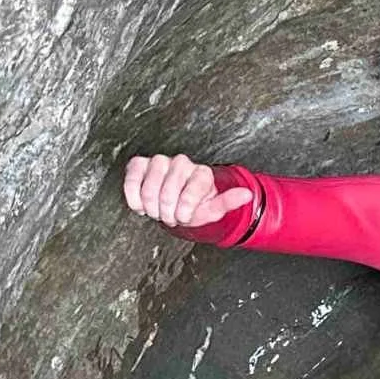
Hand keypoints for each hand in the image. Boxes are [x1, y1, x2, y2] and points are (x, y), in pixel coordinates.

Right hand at [122, 154, 253, 228]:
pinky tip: (140, 206)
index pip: (194, 189)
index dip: (186, 208)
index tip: (184, 217)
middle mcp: (182, 163)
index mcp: (202, 173)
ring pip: (151, 185)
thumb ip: (228, 202)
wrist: (175, 203)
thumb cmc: (194, 206)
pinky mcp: (140, 164)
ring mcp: (160, 161)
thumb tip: (247, 194)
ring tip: (157, 211)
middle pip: (168, 191)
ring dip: (151, 206)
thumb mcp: (212, 209)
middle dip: (167, 211)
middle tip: (171, 217)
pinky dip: (134, 196)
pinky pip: (132, 178)